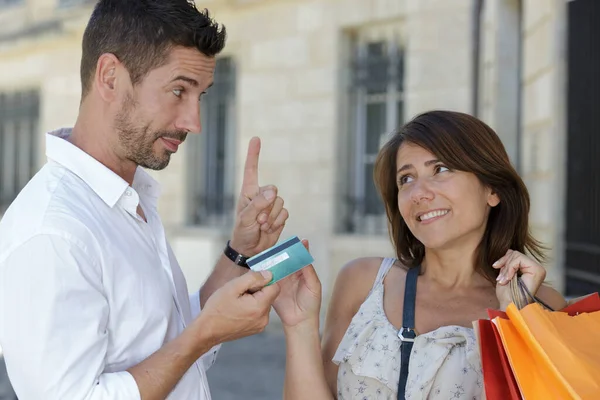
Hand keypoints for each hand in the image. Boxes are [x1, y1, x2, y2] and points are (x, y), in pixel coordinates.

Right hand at [197, 270, 280, 344]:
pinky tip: (238, 310)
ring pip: (264, 304)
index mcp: (260, 307)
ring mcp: (261, 325)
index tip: (250, 283)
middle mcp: (264, 318)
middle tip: (240, 293)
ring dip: (254, 299)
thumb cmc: (217, 308)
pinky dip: (252, 308)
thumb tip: (269, 274)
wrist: (207, 330)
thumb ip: (253, 278)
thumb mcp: (233, 287)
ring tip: (237, 302)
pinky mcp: (256, 329)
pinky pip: (260, 313)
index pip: (275, 287)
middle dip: (257, 290)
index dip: (264, 281)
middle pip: (269, 296)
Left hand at [230, 137, 288, 255]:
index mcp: (249, 192)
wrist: (251, 250)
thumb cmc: (242, 232)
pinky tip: (269, 229)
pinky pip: (285, 213)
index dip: (254, 154)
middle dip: (266, 208)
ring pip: (280, 202)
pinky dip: (278, 222)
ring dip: (271, 217)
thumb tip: (273, 192)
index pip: (252, 170)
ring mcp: (271, 205)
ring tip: (261, 226)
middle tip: (257, 221)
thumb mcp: (246, 218)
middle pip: (273, 191)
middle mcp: (261, 195)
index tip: (256, 139)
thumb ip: (258, 204)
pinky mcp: (279, 215)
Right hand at [273, 240, 321, 329]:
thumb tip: (305, 254)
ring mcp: (280, 280)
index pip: (298, 256)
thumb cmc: (311, 303)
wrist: (300, 321)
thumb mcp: (314, 286)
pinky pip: (268, 278)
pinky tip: (262, 266)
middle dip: (282, 252)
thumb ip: (309, 271)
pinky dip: (265, 273)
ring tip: (270, 253)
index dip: (297, 248)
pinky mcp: (272, 287)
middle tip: (279, 245)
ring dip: (272, 261)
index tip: (296, 240)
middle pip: (285, 259)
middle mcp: (290, 273)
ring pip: (276, 267)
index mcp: (302, 271)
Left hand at [494, 249, 546, 308]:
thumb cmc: (507, 295)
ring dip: (506, 268)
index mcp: (529, 269)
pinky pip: (519, 259)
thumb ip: (509, 263)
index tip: (498, 276)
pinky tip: (508, 280)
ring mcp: (538, 269)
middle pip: (514, 253)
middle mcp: (536, 268)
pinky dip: (509, 268)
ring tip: (503, 280)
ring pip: (516, 255)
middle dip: (504, 264)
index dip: (503, 261)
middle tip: (500, 279)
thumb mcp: (505, 274)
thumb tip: (509, 251)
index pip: (514, 254)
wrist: (510, 306)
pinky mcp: (537, 270)